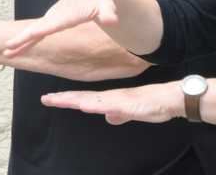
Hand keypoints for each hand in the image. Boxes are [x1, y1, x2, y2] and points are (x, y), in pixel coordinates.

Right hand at [3, 0, 116, 56]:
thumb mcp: (106, 2)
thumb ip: (108, 12)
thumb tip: (111, 21)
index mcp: (66, 14)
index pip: (49, 26)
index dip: (35, 34)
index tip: (23, 38)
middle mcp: (54, 16)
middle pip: (35, 30)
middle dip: (21, 39)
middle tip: (5, 49)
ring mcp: (51, 19)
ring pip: (33, 32)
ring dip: (20, 42)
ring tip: (6, 53)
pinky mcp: (51, 23)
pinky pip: (38, 33)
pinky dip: (26, 41)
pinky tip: (18, 50)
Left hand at [41, 81, 181, 124]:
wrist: (170, 98)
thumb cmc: (151, 103)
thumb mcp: (130, 112)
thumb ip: (119, 114)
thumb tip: (108, 118)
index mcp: (108, 99)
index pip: (82, 98)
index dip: (66, 99)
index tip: (50, 98)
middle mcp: (109, 97)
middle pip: (82, 98)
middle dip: (63, 99)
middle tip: (45, 99)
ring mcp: (117, 100)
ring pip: (92, 100)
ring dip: (75, 100)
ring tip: (58, 100)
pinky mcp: (128, 104)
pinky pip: (110, 105)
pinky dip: (97, 105)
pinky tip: (86, 106)